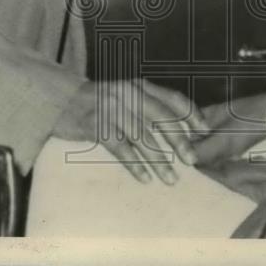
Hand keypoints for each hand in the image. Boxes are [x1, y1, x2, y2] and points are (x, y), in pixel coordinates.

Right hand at [52, 78, 209, 184]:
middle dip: (179, 140)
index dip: (191, 114)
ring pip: (142, 137)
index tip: (203, 132)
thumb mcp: (127, 97)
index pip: (172, 98)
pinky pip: (121, 148)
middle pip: (161, 118)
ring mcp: (112, 108)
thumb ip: (149, 107)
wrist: (62, 100)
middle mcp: (128, 93)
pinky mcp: (96, 125)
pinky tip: (145, 178)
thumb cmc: (100, 103)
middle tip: (191, 161)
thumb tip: (181, 131)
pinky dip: (134, 164)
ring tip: (171, 179)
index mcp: (139, 86)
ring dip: (159, 161)